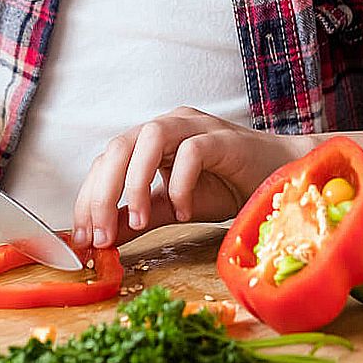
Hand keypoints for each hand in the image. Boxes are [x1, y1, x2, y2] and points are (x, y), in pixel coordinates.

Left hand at [70, 108, 313, 249]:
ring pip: (150, 137)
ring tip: (138, 222)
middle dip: (102, 193)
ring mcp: (195, 126)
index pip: (106, 161)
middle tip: (101, 236)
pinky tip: (183, 211)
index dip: (88, 198)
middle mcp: (168, 125)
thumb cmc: (226, 186)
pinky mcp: (223, 137)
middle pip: (119, 146)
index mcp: (150, 140)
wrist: (279, 177)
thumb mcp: (172, 207)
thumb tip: (101, 237)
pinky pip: (193, 150)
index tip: (83, 238)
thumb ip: (138, 216)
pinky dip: (180, 183)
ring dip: (135, 182)